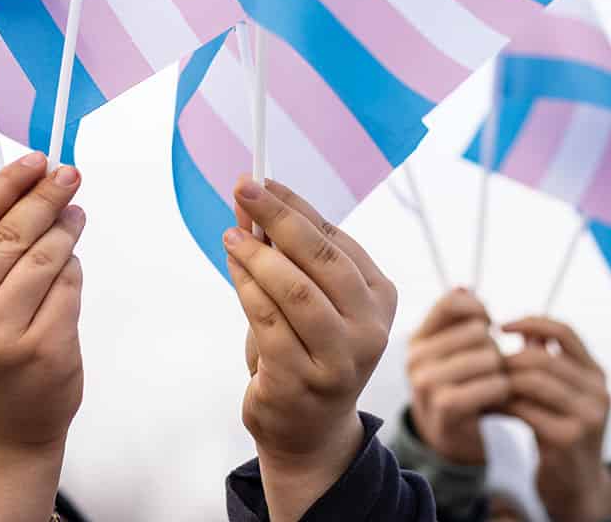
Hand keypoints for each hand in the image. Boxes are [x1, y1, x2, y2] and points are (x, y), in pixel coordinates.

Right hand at [0, 152, 85, 521]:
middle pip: (13, 231)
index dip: (7, 181)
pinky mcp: (43, 350)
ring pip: (47, 256)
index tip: (36, 160)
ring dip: (66, 229)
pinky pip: (69, 288)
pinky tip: (70, 266)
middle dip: (46, 195)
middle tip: (70, 174)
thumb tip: (34, 181)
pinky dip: (73, 272)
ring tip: (74, 216)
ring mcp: (1, 334)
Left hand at [224, 177, 397, 521]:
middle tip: (244, 189)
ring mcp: (340, 359)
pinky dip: (246, 286)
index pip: (336, 239)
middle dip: (278, 217)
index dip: (296, 206)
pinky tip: (233, 266)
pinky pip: (268, 320)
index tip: (263, 181)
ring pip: (294, 289)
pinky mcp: (302, 380)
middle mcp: (370, 329)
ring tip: (231, 233)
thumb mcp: (309, 298)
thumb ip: (288, 254)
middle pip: (321, 258)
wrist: (307, 430)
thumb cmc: (306, 349)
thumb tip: (251, 203)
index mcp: (380, 298)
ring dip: (256, 254)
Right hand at [407, 289, 509, 464]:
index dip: (479, 310)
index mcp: (417, 337)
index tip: (487, 327)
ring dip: (500, 370)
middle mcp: (414, 357)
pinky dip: (502, 389)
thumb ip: (460, 318)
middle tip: (492, 365)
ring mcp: (426, 383)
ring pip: (485, 357)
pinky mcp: (444, 409)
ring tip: (496, 380)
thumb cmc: (460, 384)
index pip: (452, 302)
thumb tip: (464, 287)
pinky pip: (488, 386)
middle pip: (476, 331)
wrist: (451, 436)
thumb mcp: (454, 350)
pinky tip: (500, 395)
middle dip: (494, 346)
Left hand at [502, 317, 610, 521]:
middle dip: (506, 360)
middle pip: (540, 358)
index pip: (565, 332)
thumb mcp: (562, 395)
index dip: (530, 322)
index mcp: (596, 375)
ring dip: (500, 381)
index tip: (499, 325)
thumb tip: (524, 328)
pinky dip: (501, 404)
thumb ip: (548, 363)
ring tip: (482, 384)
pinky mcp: (568, 438)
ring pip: (530, 381)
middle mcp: (598, 393)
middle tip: (482, 366)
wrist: (577, 488)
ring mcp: (586, 416)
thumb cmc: (562, 434)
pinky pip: (523, 409)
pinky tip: (487, 406)